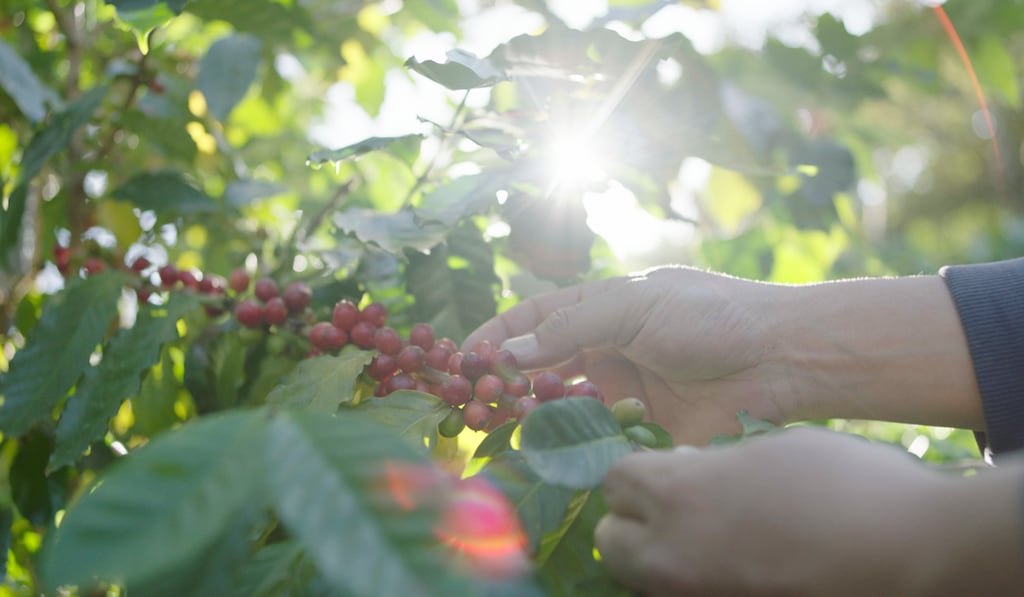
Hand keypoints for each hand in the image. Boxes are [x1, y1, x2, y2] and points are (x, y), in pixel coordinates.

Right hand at [465, 268, 982, 439]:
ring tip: (498, 425)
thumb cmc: (709, 315)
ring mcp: (621, 392)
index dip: (496, 336)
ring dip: (528, 414)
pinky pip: (593, 439)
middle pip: (539, 365)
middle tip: (472, 401)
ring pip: (559, 405)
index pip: (533, 319)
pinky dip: (566, 444)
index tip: (461, 358)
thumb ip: (569, 328)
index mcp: (601, 308)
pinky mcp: (640, 430)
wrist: (780, 358)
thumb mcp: (633, 306)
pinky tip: (543, 449)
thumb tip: (508, 354)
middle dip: (504, 381)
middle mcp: (605, 349)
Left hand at [595, 427, 1023, 595]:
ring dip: (658, 556)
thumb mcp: (768, 451)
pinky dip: (691, 581)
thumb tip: (682, 471)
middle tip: (678, 510)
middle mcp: (671, 555)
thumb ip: (708, 466)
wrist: (914, 554)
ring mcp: (695, 596)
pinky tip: (735, 565)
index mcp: (678, 495)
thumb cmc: (848, 485)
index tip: (670, 468)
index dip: (642, 470)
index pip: (615, 480)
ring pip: (640, 579)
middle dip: (635, 520)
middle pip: (612, 540)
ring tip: (710, 540)